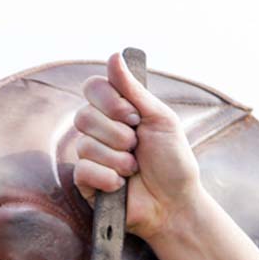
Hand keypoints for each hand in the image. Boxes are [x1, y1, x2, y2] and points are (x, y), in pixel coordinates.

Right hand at [73, 52, 203, 243]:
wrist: (175, 203)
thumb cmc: (173, 162)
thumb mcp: (160, 119)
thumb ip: (134, 90)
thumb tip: (114, 56)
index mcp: (117, 111)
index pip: (93, 87)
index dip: (110, 101)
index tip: (134, 117)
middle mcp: (100, 131)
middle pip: (84, 115)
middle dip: (117, 134)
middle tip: (137, 146)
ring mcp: (91, 156)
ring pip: (84, 145)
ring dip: (117, 159)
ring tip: (134, 169)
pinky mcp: (87, 183)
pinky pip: (82, 170)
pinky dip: (107, 177)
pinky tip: (121, 185)